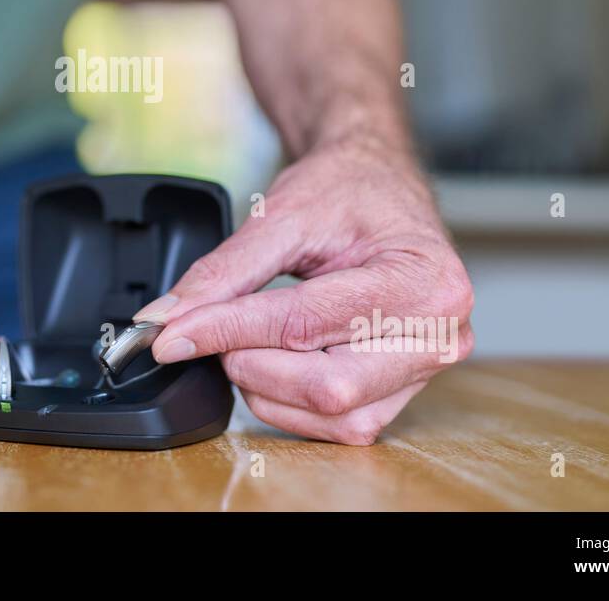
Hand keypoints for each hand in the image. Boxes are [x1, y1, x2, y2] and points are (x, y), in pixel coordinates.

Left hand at [134, 138, 472, 444]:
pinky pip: (341, 425)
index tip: (171, 334)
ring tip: (247, 339)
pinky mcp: (402, 392)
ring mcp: (425, 370)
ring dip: (268, 389)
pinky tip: (271, 363)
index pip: (306, 323)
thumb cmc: (347, 190)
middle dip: (252, 364)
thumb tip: (169, 320)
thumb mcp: (283, 214)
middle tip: (212, 330)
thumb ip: (224, 271)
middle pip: (327, 386)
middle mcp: (439, 334)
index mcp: (424, 280)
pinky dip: (290, 403)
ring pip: (332, 415)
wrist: (378, 182)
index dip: (228, 331)